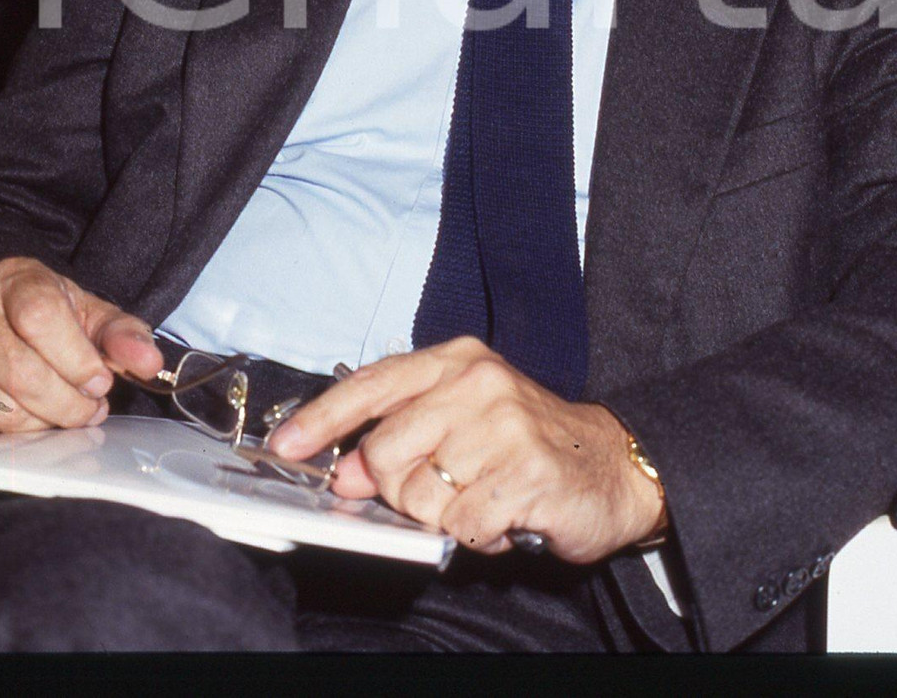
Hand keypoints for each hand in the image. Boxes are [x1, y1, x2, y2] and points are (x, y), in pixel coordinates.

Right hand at [0, 256, 162, 432]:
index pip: (40, 317)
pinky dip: (28, 427)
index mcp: (20, 284)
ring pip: (4, 403)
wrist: (12, 313)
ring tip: (75, 409)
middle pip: (22, 370)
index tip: (102, 381)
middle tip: (94, 404)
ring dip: (50, 418)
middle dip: (67, 400)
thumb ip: (122, 334)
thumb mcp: (92, 314)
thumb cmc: (55, 314)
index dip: (76, 357)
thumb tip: (149, 362)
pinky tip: (47, 414)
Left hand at [266, 337, 663, 561]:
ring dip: (444, 516)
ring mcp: (504, 426)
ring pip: (420, 497)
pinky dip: (476, 536)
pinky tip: (502, 517)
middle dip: (401, 489)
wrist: (612, 463)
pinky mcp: (526, 472)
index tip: (285, 447)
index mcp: (456, 360)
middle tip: (441, 491)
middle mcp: (478, 383)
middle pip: (385, 452)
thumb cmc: (526, 441)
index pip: (372, 384)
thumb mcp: (461, 421)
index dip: (322, 419)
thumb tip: (342, 474)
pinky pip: (462, 526)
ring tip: (480, 499)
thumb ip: (400, 437)